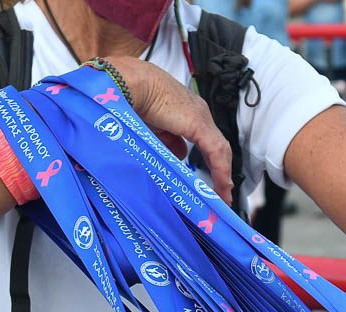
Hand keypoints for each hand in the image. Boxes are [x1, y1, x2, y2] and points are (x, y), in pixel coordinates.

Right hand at [108, 56, 234, 204]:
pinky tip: (221, 188)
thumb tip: (177, 155)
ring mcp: (199, 117)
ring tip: (221, 197)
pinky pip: (216, 152)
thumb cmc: (128, 98)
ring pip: (219, 150)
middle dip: (219, 171)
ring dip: (221, 176)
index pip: (207, 141)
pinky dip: (220, 172)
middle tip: (220, 193)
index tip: (211, 181)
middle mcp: (197, 113)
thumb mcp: (150, 126)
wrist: (123, 82)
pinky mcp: (198, 124)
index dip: (211, 162)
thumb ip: (166, 141)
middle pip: (216, 147)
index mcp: (186, 111)